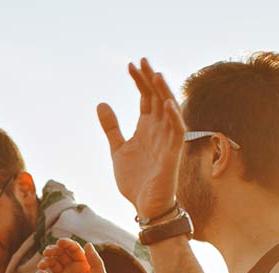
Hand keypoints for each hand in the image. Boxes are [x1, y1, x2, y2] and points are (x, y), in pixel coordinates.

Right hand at [35, 240, 115, 272]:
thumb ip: (96, 263)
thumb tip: (88, 244)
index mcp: (86, 267)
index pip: (74, 250)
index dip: (67, 244)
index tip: (60, 242)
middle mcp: (73, 272)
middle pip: (60, 255)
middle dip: (53, 250)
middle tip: (48, 251)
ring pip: (51, 265)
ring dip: (45, 261)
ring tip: (43, 264)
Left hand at [97, 58, 186, 218]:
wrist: (145, 206)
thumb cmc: (136, 179)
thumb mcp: (118, 149)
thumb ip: (112, 127)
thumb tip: (101, 103)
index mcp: (147, 128)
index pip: (146, 98)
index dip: (139, 81)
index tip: (130, 65)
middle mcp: (159, 130)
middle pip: (157, 98)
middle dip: (150, 80)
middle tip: (141, 60)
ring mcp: (167, 141)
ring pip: (169, 111)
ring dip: (163, 93)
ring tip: (155, 75)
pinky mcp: (173, 155)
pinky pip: (177, 133)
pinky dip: (174, 117)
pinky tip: (168, 103)